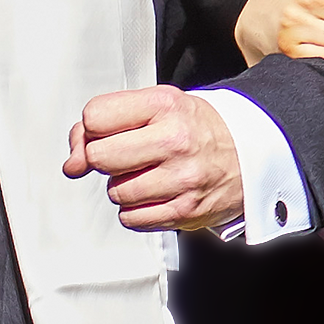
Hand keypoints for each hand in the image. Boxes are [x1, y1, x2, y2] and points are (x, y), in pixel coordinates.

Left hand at [63, 86, 244, 234]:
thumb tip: (72, 163)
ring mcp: (182, 178)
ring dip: (123, 186)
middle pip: (99, 157)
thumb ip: (105, 123)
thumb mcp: (155, 107)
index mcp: (165, 105)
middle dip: (104, 159)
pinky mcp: (186, 211)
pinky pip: (131, 218)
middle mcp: (175, 140)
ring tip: (149, 173)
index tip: (108, 131)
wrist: (251, 153)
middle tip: (127, 155)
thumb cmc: (195, 128)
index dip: (93, 127)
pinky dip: (137, 209)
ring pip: (115, 192)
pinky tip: (156, 193)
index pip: (94, 117)